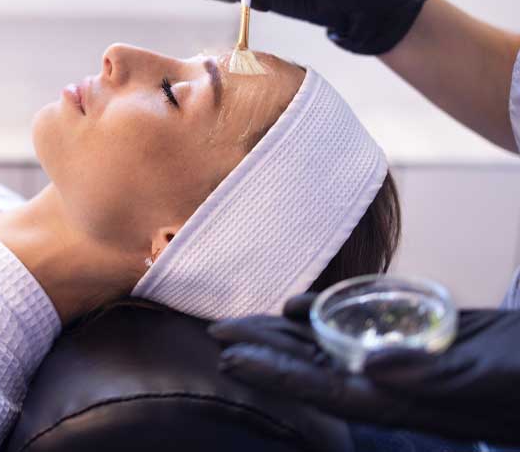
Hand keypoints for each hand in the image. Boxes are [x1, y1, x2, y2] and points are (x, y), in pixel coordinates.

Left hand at [209, 293, 519, 444]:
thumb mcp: (488, 375)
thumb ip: (430, 374)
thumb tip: (371, 366)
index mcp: (401, 398)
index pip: (322, 387)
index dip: (273, 374)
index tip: (230, 358)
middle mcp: (388, 382)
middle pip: (311, 366)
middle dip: (263, 350)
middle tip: (217, 331)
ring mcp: (396, 361)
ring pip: (326, 346)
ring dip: (282, 334)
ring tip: (241, 321)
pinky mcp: (408, 338)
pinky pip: (355, 326)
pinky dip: (324, 315)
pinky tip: (296, 306)